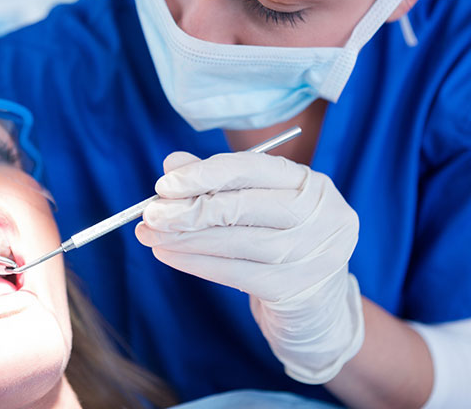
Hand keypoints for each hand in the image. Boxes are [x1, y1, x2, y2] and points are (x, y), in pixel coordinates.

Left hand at [136, 150, 364, 383]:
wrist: (318, 305)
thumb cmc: (284, 241)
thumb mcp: (259, 206)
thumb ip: (218, 181)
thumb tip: (172, 164)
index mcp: (313, 184)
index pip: (253, 168)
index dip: (204, 174)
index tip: (165, 184)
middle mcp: (321, 216)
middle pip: (243, 205)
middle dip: (189, 209)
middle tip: (149, 214)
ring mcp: (312, 255)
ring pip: (235, 241)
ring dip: (185, 238)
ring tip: (151, 235)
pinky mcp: (295, 290)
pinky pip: (235, 273)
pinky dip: (196, 263)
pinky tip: (170, 255)